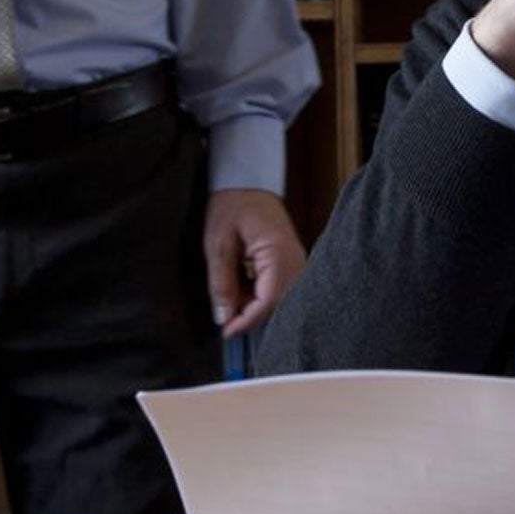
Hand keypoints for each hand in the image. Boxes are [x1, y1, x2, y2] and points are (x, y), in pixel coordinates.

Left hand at [202, 188, 305, 337]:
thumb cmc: (232, 205)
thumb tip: (224, 317)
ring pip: (278, 299)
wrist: (247, 182)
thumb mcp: (218, 243)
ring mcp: (296, 261)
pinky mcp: (291, 262)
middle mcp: (295, 261)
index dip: (246, 321)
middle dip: (250, 315)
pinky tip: (242, 285)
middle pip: (277, 305)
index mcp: (279, 255)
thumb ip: (222, 282)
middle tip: (225, 314)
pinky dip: (259, 293)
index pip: (268, 302)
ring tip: (231, 293)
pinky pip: (279, 288)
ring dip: (254, 304)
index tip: (226, 331)